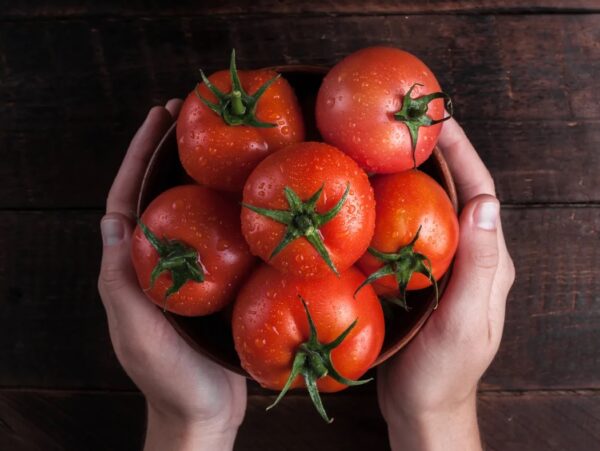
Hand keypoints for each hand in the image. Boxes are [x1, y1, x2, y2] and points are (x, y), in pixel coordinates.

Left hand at [98, 101, 246, 450]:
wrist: (204, 412)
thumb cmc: (169, 377)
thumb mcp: (136, 330)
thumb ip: (121, 281)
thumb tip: (112, 221)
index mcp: (131, 268)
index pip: (127, 200)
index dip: (138, 157)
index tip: (157, 119)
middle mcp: (157, 262)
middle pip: (160, 196)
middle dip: (170, 154)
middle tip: (191, 115)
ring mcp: (188, 271)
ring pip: (191, 212)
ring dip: (201, 175)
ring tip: (223, 142)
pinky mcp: (216, 283)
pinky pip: (220, 237)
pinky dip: (230, 210)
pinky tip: (252, 195)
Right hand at [377, 118, 514, 450]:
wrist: (422, 404)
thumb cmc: (442, 371)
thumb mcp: (463, 322)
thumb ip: (478, 267)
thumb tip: (485, 203)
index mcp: (489, 262)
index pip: (480, 193)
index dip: (463, 153)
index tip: (440, 118)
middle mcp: (471, 256)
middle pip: (458, 192)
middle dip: (439, 153)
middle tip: (408, 120)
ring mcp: (445, 265)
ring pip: (433, 208)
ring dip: (416, 174)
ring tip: (388, 145)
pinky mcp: (420, 275)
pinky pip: (411, 230)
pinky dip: (397, 205)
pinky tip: (373, 195)